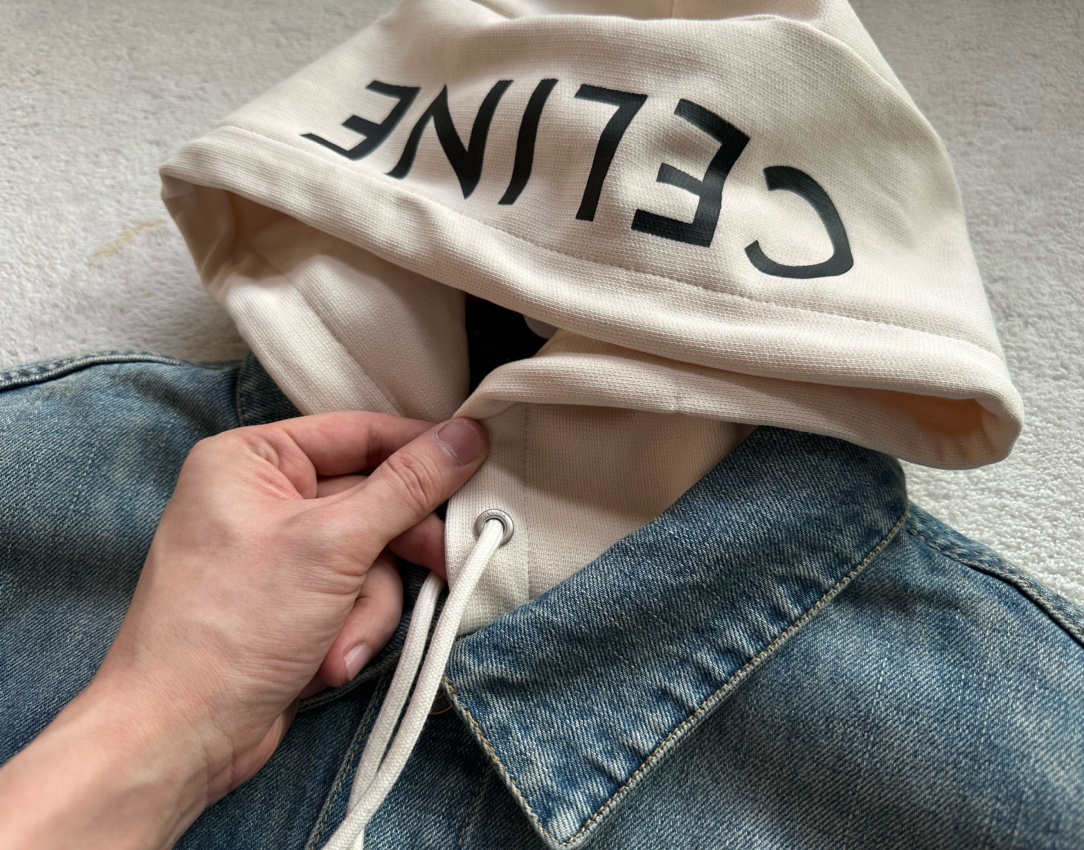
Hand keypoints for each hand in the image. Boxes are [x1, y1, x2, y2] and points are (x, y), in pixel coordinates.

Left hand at [0, 412, 488, 849]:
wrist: (180, 736)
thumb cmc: (234, 624)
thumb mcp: (334, 543)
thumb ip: (407, 487)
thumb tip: (468, 435)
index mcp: (253, 458)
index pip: (359, 433)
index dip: (420, 450)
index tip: (479, 459)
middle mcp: (265, 496)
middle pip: (375, 500)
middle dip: (398, 551)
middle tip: (445, 565)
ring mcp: (282, 553)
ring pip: (374, 557)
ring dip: (371, 605)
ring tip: (345, 644)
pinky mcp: (296, 601)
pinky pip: (357, 594)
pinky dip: (355, 628)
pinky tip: (333, 661)